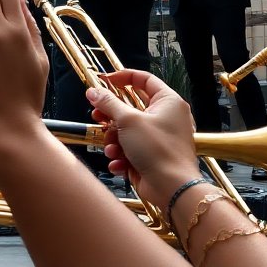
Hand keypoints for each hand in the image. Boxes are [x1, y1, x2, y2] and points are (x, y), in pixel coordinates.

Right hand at [86, 70, 200, 206]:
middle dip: (112, 116)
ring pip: (127, 131)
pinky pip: (130, 150)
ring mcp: (159, 138)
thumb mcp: (129, 121)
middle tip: (99, 116)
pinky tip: (119, 163)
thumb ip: (109, 104)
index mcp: (168, 102)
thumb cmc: (159, 151)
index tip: (105, 81)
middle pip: (131, 108)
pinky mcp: (152, 156)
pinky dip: (122, 156)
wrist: (172, 188)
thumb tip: (94, 92)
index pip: (144, 79)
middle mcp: (166, 118)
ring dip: (115, 141)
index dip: (123, 77)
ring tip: (113, 149)